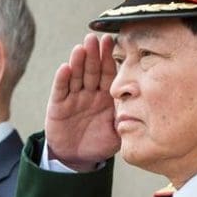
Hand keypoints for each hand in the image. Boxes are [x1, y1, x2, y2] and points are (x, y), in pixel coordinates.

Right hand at [45, 33, 119, 170]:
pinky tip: (65, 68)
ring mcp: (74, 97)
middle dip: (93, 54)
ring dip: (78, 61)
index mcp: (106, 96)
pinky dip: (62, 79)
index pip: (108, 73)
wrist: (76, 159)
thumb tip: (138, 110)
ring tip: (80, 48)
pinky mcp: (58, 105)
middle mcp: (90, 92)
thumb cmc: (99, 144)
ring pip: (76, 75)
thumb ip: (125, 120)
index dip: (109, 58)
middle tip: (94, 38)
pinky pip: (61, 90)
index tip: (112, 41)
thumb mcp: (117, 134)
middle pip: (92, 70)